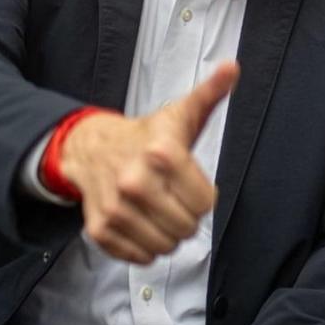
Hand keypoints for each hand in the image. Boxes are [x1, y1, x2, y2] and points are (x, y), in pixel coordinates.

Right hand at [60, 61, 236, 263]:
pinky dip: (145, 248)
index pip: (205, 204)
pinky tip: (143, 225)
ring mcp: (115, 208)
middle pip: (186, 227)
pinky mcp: (100, 229)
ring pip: (165, 246)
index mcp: (163, 154)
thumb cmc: (146, 134)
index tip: (192, 185)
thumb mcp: (181, 113)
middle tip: (176, 199)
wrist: (91, 148)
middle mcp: (135, 182)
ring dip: (168, 235)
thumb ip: (211, 93)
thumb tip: (233, 67)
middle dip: (187, 217)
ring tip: (160, 212)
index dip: (204, 198)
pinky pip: (139, 256)